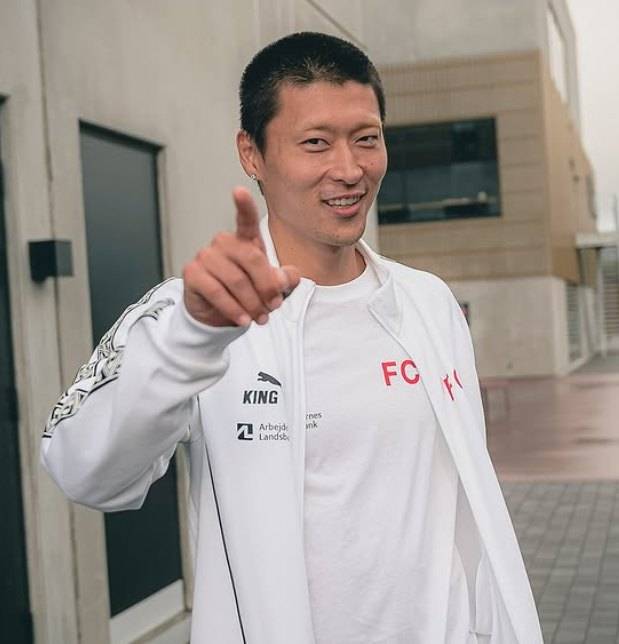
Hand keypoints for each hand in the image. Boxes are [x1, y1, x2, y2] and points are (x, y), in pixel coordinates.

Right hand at [183, 187, 299, 326]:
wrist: (218, 316)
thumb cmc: (246, 295)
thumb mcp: (272, 288)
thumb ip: (284, 281)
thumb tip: (287, 278)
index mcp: (244, 241)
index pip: (245, 220)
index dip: (243, 206)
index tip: (239, 191)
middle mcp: (224, 243)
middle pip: (251, 259)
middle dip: (267, 286)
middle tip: (273, 307)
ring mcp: (206, 256)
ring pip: (236, 279)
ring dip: (252, 303)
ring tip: (260, 318)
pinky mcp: (193, 274)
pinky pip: (217, 291)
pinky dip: (234, 309)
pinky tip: (243, 319)